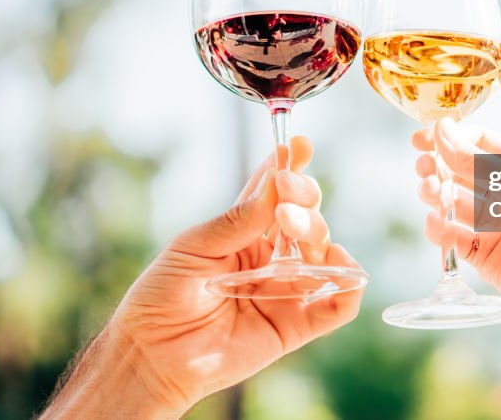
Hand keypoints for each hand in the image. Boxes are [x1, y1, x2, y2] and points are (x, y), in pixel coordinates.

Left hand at [42, 136, 364, 418]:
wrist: (151, 354)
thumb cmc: (162, 296)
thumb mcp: (195, 247)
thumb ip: (240, 220)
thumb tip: (277, 185)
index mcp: (243, 234)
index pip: (273, 195)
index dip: (288, 168)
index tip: (297, 146)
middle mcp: (269, 259)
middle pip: (304, 219)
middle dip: (302, 199)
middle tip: (286, 196)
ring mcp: (284, 290)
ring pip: (323, 254)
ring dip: (318, 232)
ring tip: (295, 228)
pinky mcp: (294, 325)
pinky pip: (337, 305)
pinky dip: (349, 283)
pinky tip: (338, 262)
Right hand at [414, 119, 500, 418]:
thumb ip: (473, 161)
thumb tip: (441, 131)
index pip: (481, 143)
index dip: (451, 138)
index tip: (423, 138)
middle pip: (461, 171)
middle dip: (437, 166)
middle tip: (422, 166)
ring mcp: (492, 222)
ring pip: (452, 201)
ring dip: (435, 194)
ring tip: (429, 192)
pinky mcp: (481, 252)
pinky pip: (452, 236)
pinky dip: (439, 229)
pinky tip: (435, 223)